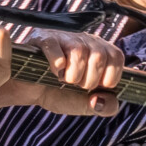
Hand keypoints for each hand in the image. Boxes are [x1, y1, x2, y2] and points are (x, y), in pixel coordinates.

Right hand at [0, 28, 123, 119]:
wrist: (29, 90)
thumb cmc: (59, 93)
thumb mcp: (85, 104)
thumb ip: (105, 107)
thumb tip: (101, 99)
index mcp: (100, 51)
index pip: (116, 57)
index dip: (108, 78)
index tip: (94, 87)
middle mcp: (85, 40)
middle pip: (99, 56)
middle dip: (88, 81)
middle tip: (75, 85)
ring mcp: (64, 37)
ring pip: (79, 52)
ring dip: (71, 75)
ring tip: (63, 79)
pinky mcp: (44, 39)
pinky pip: (55, 48)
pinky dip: (56, 64)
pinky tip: (54, 72)